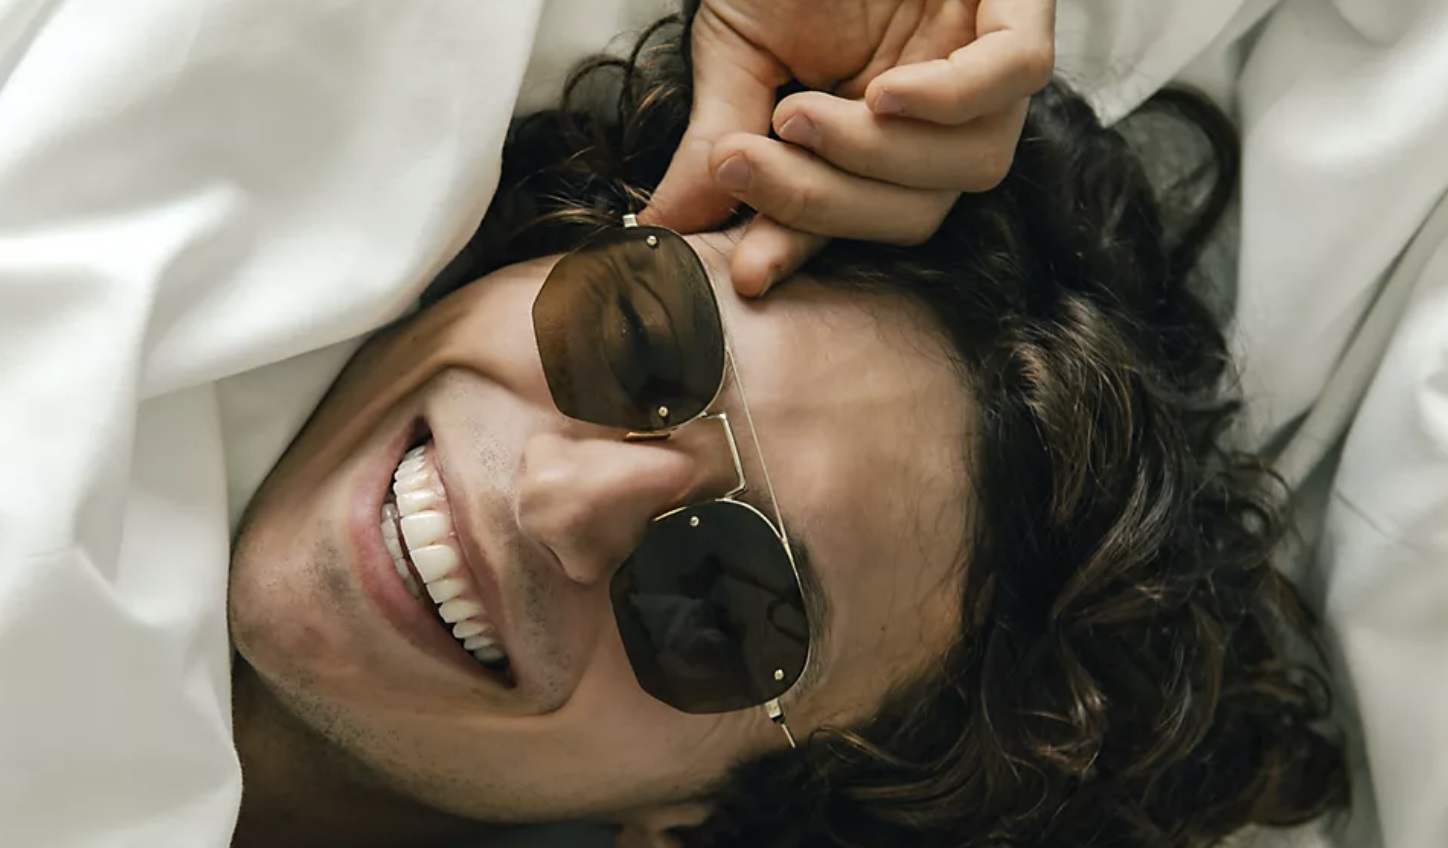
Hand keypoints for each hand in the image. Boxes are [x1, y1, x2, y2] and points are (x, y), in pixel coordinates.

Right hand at [639, 0, 1055, 294]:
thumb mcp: (737, 50)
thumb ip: (719, 134)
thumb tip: (664, 224)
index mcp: (879, 132)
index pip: (854, 215)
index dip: (803, 247)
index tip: (747, 274)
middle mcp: (940, 115)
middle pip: (916, 212)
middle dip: (823, 203)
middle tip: (743, 162)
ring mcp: (983, 63)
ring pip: (972, 165)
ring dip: (874, 158)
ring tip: (798, 114)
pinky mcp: (1016, 7)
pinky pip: (1014, 74)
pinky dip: (951, 98)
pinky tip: (884, 92)